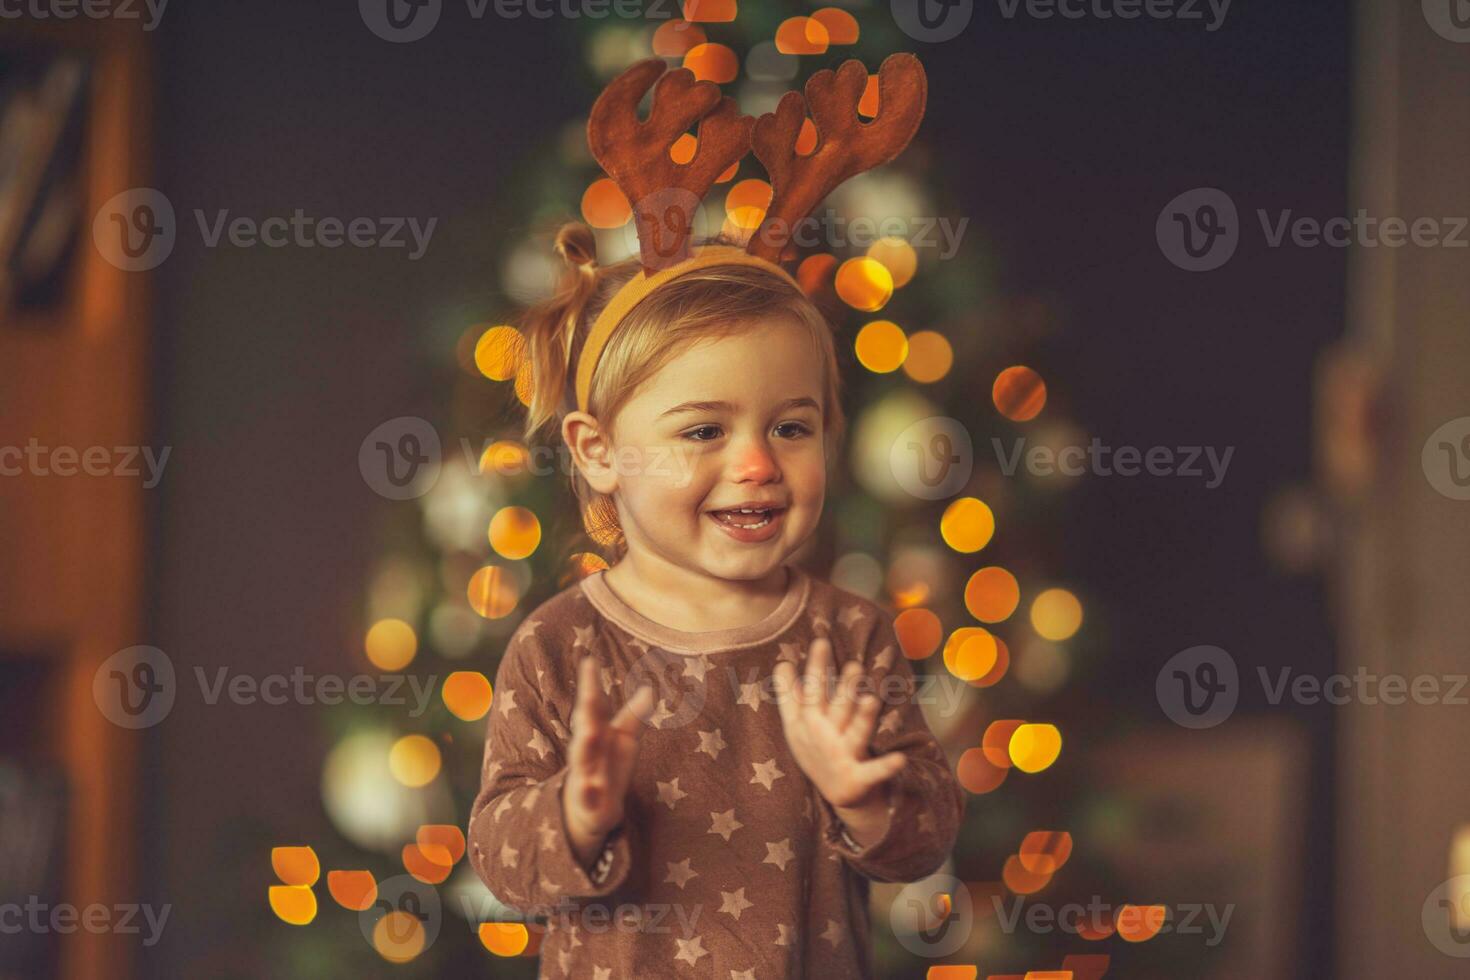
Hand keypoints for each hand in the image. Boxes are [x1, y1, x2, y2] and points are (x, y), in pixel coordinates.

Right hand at [563, 656, 654, 867]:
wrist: (594, 810)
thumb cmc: (609, 766)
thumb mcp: (624, 740)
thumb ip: (634, 716)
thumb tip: (650, 688)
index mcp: (595, 731)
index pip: (593, 705)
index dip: (590, 684)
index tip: (589, 661)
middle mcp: (587, 750)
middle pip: (585, 727)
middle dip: (586, 711)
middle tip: (588, 693)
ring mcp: (585, 774)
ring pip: (582, 759)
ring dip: (584, 746)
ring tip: (590, 732)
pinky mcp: (589, 800)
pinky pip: (587, 795)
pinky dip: (588, 791)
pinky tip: (591, 787)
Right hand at [772, 637, 905, 809]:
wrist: (834, 794)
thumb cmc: (815, 750)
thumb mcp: (795, 725)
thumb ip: (789, 695)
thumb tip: (782, 663)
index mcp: (808, 722)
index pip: (812, 690)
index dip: (817, 668)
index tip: (822, 641)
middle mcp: (824, 737)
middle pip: (836, 708)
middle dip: (843, 688)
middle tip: (855, 665)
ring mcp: (842, 757)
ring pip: (855, 733)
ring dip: (863, 718)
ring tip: (871, 700)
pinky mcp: (859, 777)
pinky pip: (874, 771)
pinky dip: (886, 767)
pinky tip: (901, 760)